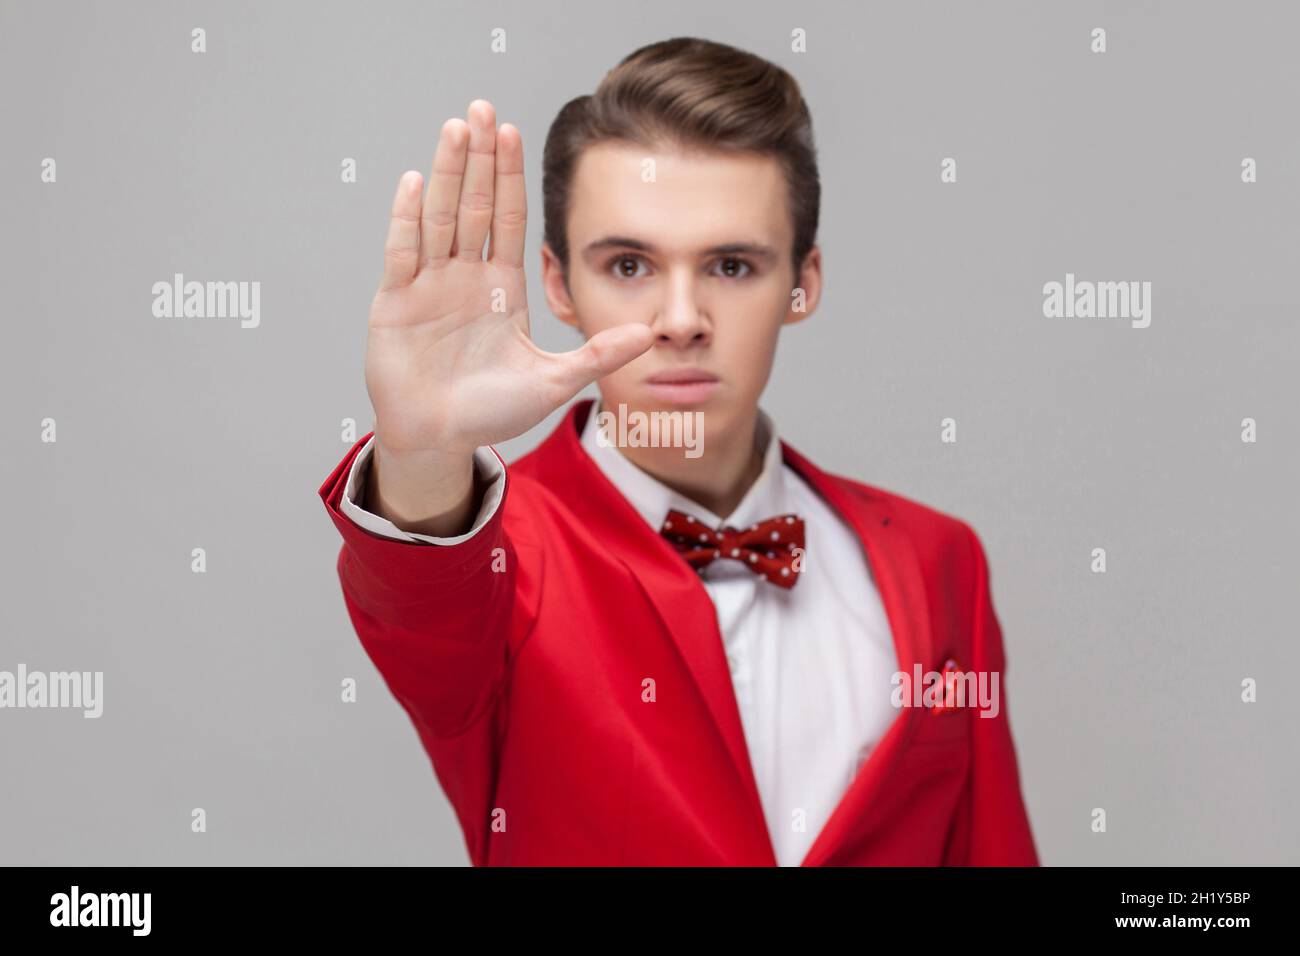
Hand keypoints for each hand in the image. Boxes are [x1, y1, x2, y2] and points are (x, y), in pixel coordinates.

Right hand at [363, 99, 652, 457]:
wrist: (438, 439)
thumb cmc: (490, 412)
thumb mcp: (554, 381)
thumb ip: (597, 355)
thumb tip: (650, 334)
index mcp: (500, 287)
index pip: (506, 219)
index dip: (508, 176)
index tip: (514, 132)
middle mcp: (463, 277)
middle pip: (472, 205)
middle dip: (478, 157)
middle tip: (484, 108)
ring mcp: (427, 285)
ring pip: (439, 217)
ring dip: (446, 172)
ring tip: (456, 128)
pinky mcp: (395, 303)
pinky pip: (402, 253)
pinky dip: (408, 218)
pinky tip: (416, 182)